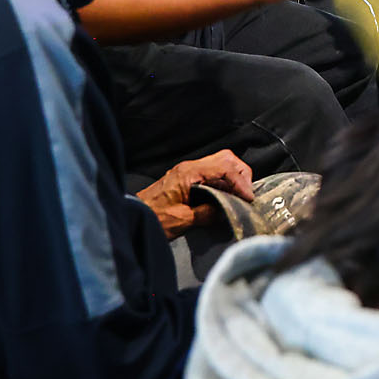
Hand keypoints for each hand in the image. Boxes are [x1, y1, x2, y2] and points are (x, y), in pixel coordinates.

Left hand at [136, 150, 253, 238]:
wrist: (130, 218)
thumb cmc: (152, 219)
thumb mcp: (182, 220)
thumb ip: (207, 213)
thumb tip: (227, 211)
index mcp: (188, 173)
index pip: (224, 168)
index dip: (241, 182)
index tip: (248, 198)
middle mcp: (189, 167)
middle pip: (226, 158)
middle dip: (241, 174)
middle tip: (246, 193)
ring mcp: (187, 171)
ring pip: (221, 162)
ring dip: (234, 177)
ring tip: (239, 195)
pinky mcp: (186, 178)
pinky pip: (212, 172)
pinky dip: (225, 181)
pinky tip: (227, 196)